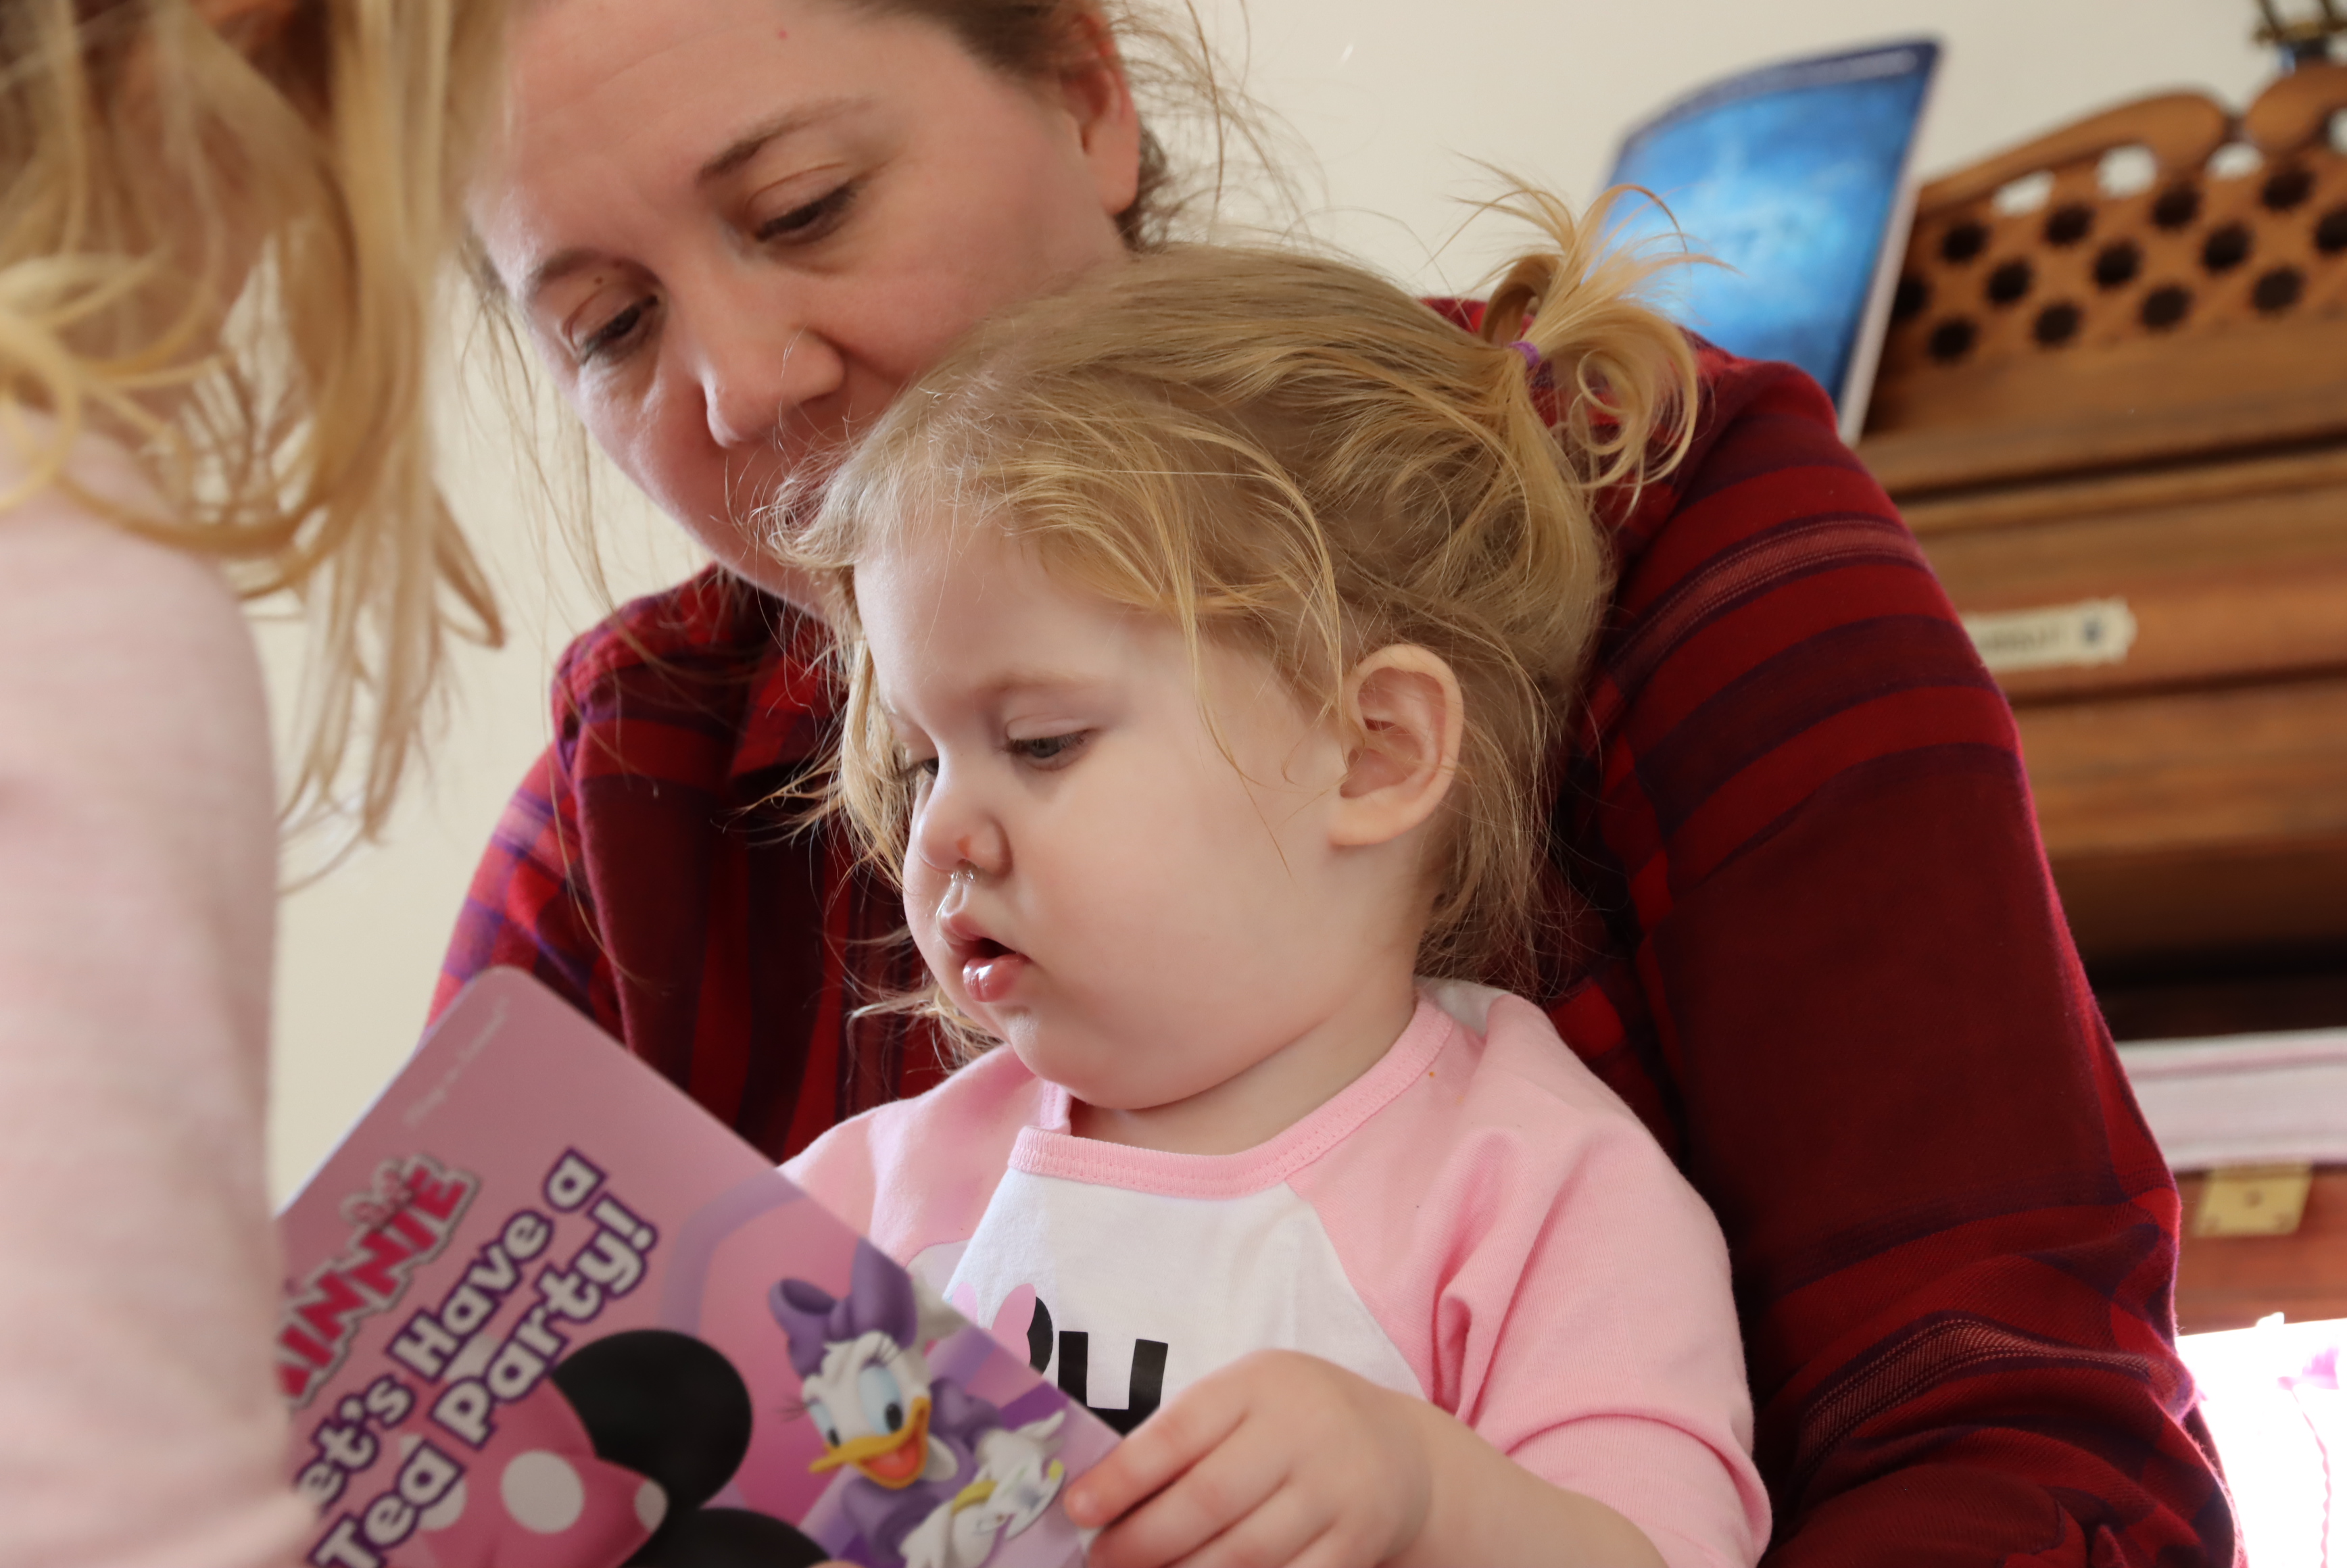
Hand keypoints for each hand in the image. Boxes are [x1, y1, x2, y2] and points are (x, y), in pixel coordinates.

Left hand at [1064, 1350, 1431, 1567]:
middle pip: (1208, 1501)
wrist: (1399, 1453)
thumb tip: (1102, 1500)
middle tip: (1102, 1560)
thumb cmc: (1292, 1424)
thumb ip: (1187, 1439)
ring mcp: (1334, 1492)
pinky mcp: (1355, 1545)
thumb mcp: (1246, 1402)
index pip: (1179, 1431)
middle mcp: (1302, 1432)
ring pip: (1243, 1555)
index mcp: (1259, 1385)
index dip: (1123, 1476)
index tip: (1078, 1508)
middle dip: (1142, 1541)